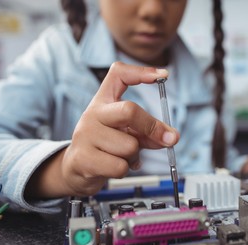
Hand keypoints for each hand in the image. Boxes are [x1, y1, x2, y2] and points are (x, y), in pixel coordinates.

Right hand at [27, 62, 178, 197]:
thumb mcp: (127, 133)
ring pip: (130, 146)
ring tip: (122, 157)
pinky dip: (124, 170)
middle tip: (170, 139)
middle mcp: (92, 114)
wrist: (76, 170)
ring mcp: (86, 135)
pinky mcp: (83, 158)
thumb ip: (148, 132)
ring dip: (134, 156)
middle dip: (152, 127)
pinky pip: (120, 166)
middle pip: (129, 111)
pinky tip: (114, 167)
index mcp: (103, 102)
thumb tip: (171, 137)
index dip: (141, 72)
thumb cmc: (106, 146)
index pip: (118, 74)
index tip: (163, 75)